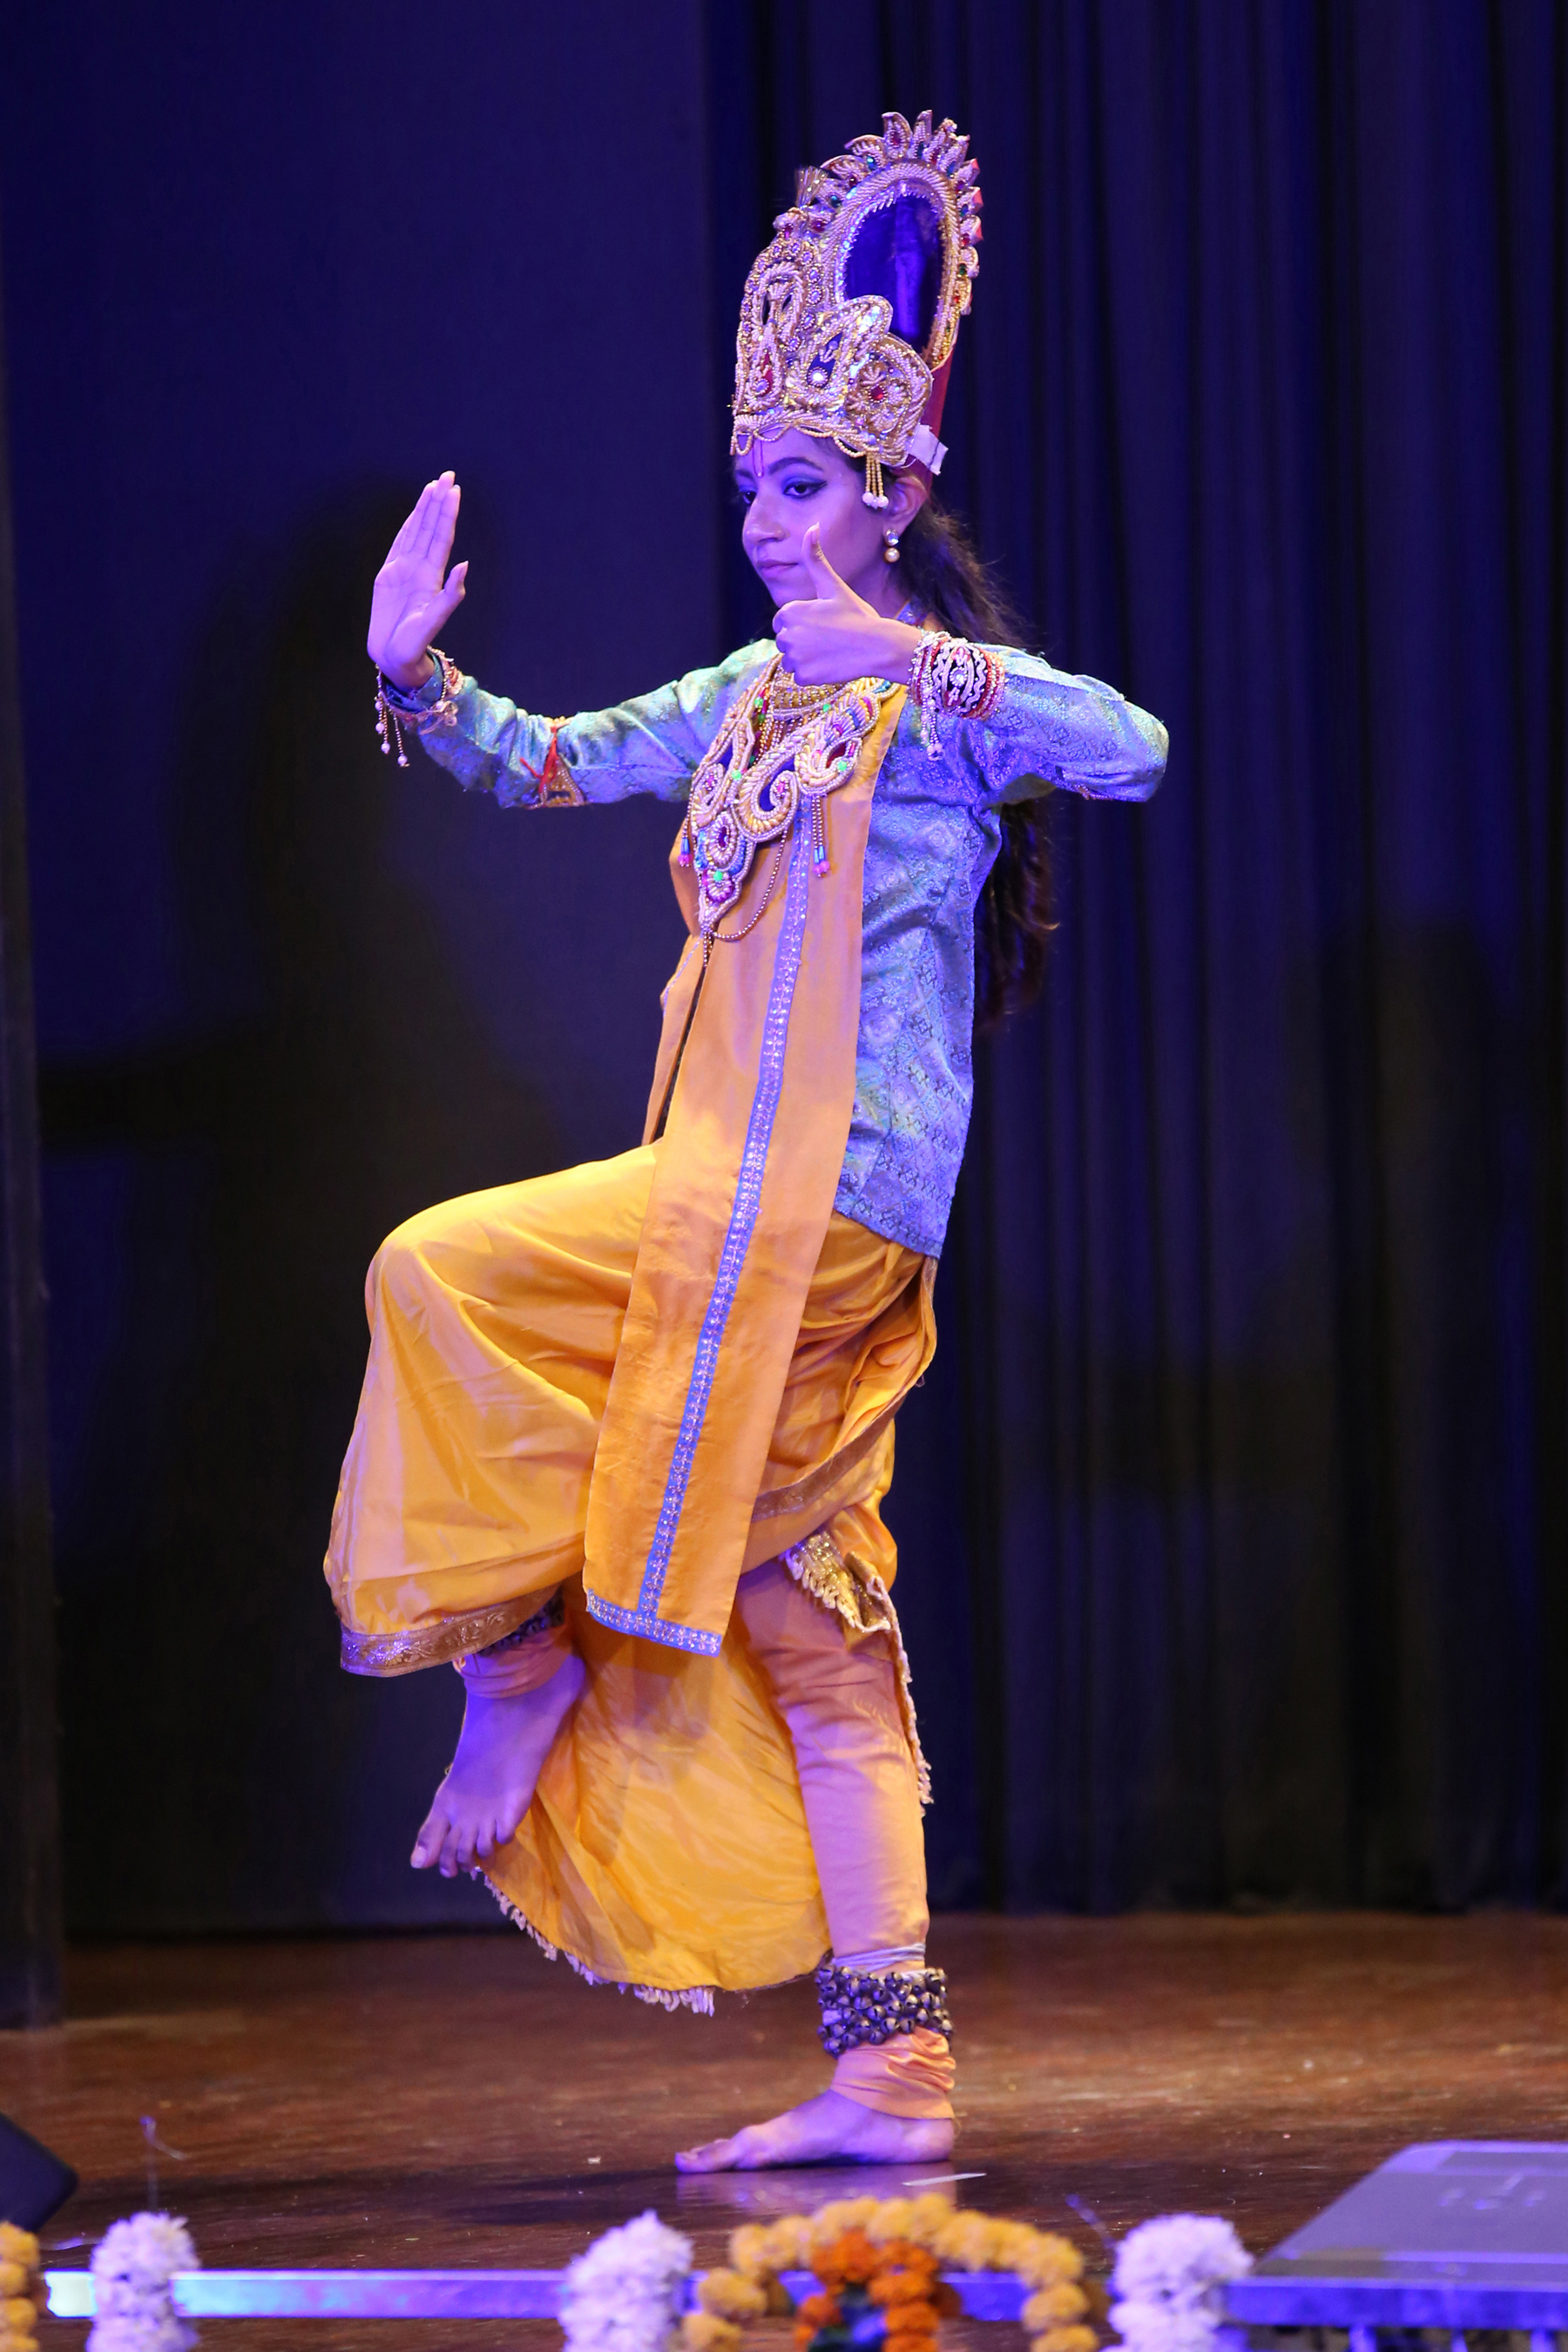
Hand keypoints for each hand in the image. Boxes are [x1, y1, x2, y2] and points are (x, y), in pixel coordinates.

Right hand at [368, 471, 468, 690]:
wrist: (394, 656)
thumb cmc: (415, 643)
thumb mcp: (435, 620)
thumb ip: (450, 595)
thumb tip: (464, 566)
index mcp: (432, 576)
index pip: (442, 537)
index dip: (447, 514)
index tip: (454, 491)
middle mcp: (420, 568)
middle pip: (430, 528)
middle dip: (438, 502)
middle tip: (447, 475)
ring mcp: (404, 569)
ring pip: (416, 532)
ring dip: (425, 509)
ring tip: (433, 486)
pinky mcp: (388, 574)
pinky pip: (400, 544)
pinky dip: (408, 527)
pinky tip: (415, 513)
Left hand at [771, 527, 920, 685]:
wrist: (877, 646)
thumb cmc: (857, 614)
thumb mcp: (833, 586)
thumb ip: (816, 558)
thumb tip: (812, 526)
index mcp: (789, 611)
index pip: (783, 621)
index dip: (804, 621)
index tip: (824, 621)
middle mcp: (786, 635)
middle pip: (785, 641)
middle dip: (803, 640)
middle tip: (829, 636)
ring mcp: (794, 658)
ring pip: (791, 660)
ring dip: (806, 658)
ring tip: (830, 650)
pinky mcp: (802, 677)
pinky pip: (800, 676)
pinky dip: (813, 673)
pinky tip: (830, 664)